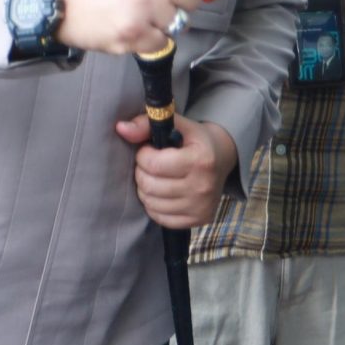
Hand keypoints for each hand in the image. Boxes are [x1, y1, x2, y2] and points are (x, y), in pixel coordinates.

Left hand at [116, 113, 238, 229]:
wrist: (224, 158)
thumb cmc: (196, 140)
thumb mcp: (178, 125)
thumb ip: (147, 124)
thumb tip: (120, 128)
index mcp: (200, 160)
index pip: (154, 165)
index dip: (143, 156)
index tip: (148, 150)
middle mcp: (203, 186)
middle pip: (150, 186)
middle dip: (141, 172)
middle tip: (149, 165)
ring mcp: (201, 206)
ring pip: (151, 203)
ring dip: (145, 189)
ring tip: (154, 178)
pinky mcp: (198, 220)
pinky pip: (160, 218)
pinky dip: (153, 206)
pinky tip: (160, 193)